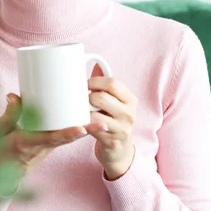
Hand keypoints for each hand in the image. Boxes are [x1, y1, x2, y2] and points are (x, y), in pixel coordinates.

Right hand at [0, 93, 94, 193]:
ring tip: (100, 122)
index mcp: (28, 143)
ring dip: (83, 132)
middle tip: (102, 123)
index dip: (68, 133)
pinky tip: (84, 124)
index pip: (51, 138)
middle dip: (85, 131)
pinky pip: (62, 139)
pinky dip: (74, 133)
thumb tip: (14, 96)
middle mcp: (40, 147)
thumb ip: (9, 113)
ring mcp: (45, 148)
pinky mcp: (47, 147)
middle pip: (66, 139)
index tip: (83, 128)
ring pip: (67, 140)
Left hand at [88, 65, 137, 179]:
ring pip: (94, 113)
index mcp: (130, 100)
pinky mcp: (112, 141)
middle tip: (80, 99)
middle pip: (101, 97)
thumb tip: (94, 61)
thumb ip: (104, 83)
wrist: (119, 149)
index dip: (94, 80)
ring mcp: (122, 129)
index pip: (112, 82)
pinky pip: (91, 129)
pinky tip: (80, 122)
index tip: (84, 83)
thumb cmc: (112, 119)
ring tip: (80, 111)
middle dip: (86, 97)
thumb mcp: (114, 101)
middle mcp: (129, 114)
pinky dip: (83, 124)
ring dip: (83, 111)